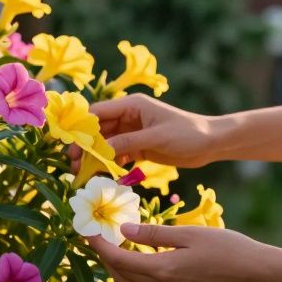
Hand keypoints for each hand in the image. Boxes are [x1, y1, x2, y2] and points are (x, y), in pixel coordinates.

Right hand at [68, 95, 219, 172]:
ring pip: (106, 144)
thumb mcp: (156, 137)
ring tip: (83, 174)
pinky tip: (103, 176)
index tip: (70, 145)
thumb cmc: (188, 133)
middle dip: (85, 146)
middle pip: (98, 129)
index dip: (82, 127)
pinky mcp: (139, 147)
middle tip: (73, 164)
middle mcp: (129, 116)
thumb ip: (128, 142)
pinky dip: (109, 164)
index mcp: (132, 105)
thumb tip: (102, 150)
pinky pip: (117, 154)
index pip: (98, 112)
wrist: (211, 144)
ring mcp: (133, 132)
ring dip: (95, 157)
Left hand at [85, 223, 276, 281]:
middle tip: (97, 236)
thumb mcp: (188, 234)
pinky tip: (140, 256)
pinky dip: (135, 274)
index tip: (86, 230)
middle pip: (118, 277)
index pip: (117, 259)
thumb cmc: (226, 247)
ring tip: (115, 244)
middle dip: (103, 258)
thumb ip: (152, 234)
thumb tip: (122, 231)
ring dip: (118, 268)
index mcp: (163, 271)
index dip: (98, 245)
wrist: (255, 273)